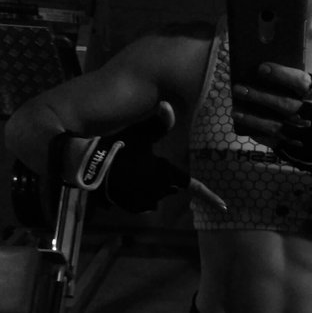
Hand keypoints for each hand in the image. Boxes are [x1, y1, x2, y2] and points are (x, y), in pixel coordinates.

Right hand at [49, 102, 227, 212]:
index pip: (192, 186)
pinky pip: (139, 202)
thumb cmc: (115, 147)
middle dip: (166, 179)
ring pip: (155, 195)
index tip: (224, 206)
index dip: (209, 196)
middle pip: (171, 187)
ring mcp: (142, 202)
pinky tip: (124, 181)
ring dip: (150, 186)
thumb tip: (168, 105)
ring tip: (133, 170)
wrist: (87, 167)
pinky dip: (136, 193)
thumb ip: (156, 123)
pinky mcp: (128, 207)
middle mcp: (157, 192)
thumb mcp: (137, 134)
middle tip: (149, 163)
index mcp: (164, 174)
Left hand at [231, 63, 311, 177]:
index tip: (261, 68)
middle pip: (281, 104)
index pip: (300, 82)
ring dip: (251, 117)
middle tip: (238, 88)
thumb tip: (277, 76)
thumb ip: (307, 89)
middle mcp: (309, 118)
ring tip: (235, 110)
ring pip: (272, 125)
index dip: (280, 74)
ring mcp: (300, 136)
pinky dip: (257, 133)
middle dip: (258, 95)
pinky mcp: (293, 150)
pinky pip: (272, 141)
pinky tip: (246, 126)